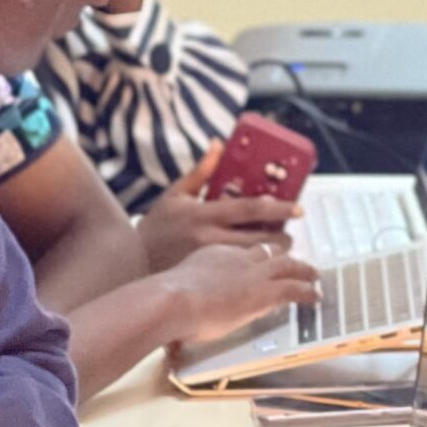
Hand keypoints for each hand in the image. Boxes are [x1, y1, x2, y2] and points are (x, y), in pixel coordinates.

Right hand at [138, 146, 298, 270]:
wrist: (129, 264)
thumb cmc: (155, 227)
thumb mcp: (175, 195)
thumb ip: (202, 171)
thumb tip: (219, 144)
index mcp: (204, 214)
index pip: (250, 208)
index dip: (278, 207)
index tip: (298, 208)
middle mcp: (209, 239)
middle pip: (259, 240)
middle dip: (281, 238)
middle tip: (288, 235)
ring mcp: (209, 263)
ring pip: (253, 261)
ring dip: (270, 256)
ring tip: (275, 252)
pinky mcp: (207, 282)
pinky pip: (240, 279)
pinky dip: (254, 273)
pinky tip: (258, 271)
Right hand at [166, 242, 321, 344]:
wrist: (170, 299)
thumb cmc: (161, 299)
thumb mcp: (172, 284)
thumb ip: (182, 290)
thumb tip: (178, 308)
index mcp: (212, 252)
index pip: (241, 250)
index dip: (254, 255)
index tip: (260, 257)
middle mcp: (235, 257)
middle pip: (268, 250)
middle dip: (283, 255)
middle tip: (295, 261)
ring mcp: (252, 273)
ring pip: (287, 265)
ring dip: (303, 270)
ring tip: (314, 276)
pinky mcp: (263, 291)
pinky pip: (293, 288)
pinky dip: (307, 291)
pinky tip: (315, 296)